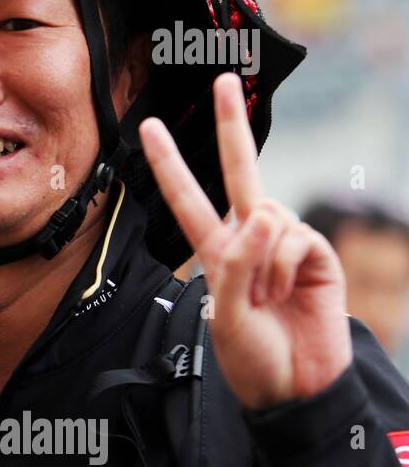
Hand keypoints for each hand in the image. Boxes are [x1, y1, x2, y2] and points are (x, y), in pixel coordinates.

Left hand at [138, 72, 350, 408]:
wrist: (296, 387)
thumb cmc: (252, 357)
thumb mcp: (225, 314)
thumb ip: (238, 264)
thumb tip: (265, 215)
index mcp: (216, 251)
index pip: (186, 198)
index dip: (169, 163)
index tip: (150, 127)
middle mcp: (249, 238)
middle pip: (238, 172)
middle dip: (230, 126)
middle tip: (224, 79)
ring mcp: (284, 244)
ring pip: (268, 214)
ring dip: (262, 258)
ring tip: (267, 298)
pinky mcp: (316, 254)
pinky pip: (294, 236)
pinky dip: (285, 264)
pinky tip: (289, 293)